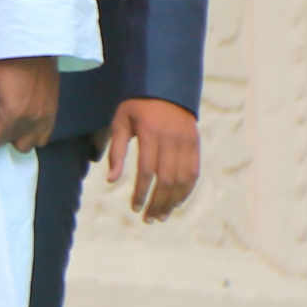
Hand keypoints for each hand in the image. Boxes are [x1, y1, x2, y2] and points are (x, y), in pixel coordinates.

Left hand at [0, 55, 58, 152]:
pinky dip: (35, 132)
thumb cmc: (6, 62)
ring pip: (32, 143)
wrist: (32, 46)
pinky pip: (46, 135)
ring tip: (12, 121)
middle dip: (4, 137)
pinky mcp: (54, 111)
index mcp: (14, 114)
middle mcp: (33, 120)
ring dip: (20, 137)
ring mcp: (46, 117)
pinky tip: (26, 119)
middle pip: (15, 144)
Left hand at [103, 98, 200, 218]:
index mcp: (149, 132)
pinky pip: (194, 173)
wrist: (166, 87)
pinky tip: (176, 203)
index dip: (141, 192)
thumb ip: (116, 151)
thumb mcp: (120, 122)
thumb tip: (110, 180)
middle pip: (167, 179)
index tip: (134, 208)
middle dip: (158, 203)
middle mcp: (171, 138)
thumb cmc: (136, 107)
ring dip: (172, 201)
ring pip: (183, 179)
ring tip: (161, 216)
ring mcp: (186, 142)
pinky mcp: (195, 144)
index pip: (147, 170)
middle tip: (148, 219)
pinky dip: (186, 191)